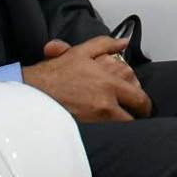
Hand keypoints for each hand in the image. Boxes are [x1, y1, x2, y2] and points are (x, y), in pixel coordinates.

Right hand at [20, 35, 151, 122]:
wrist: (33, 93)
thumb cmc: (54, 74)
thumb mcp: (80, 52)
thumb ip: (105, 44)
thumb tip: (123, 42)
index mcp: (109, 80)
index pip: (138, 95)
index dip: (143, 102)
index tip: (140, 103)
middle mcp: (107, 99)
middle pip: (136, 111)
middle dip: (139, 114)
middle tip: (136, 115)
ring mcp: (98, 117)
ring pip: (124, 125)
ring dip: (125, 124)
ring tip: (121, 124)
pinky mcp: (89, 130)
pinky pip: (109, 134)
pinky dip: (112, 133)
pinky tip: (108, 131)